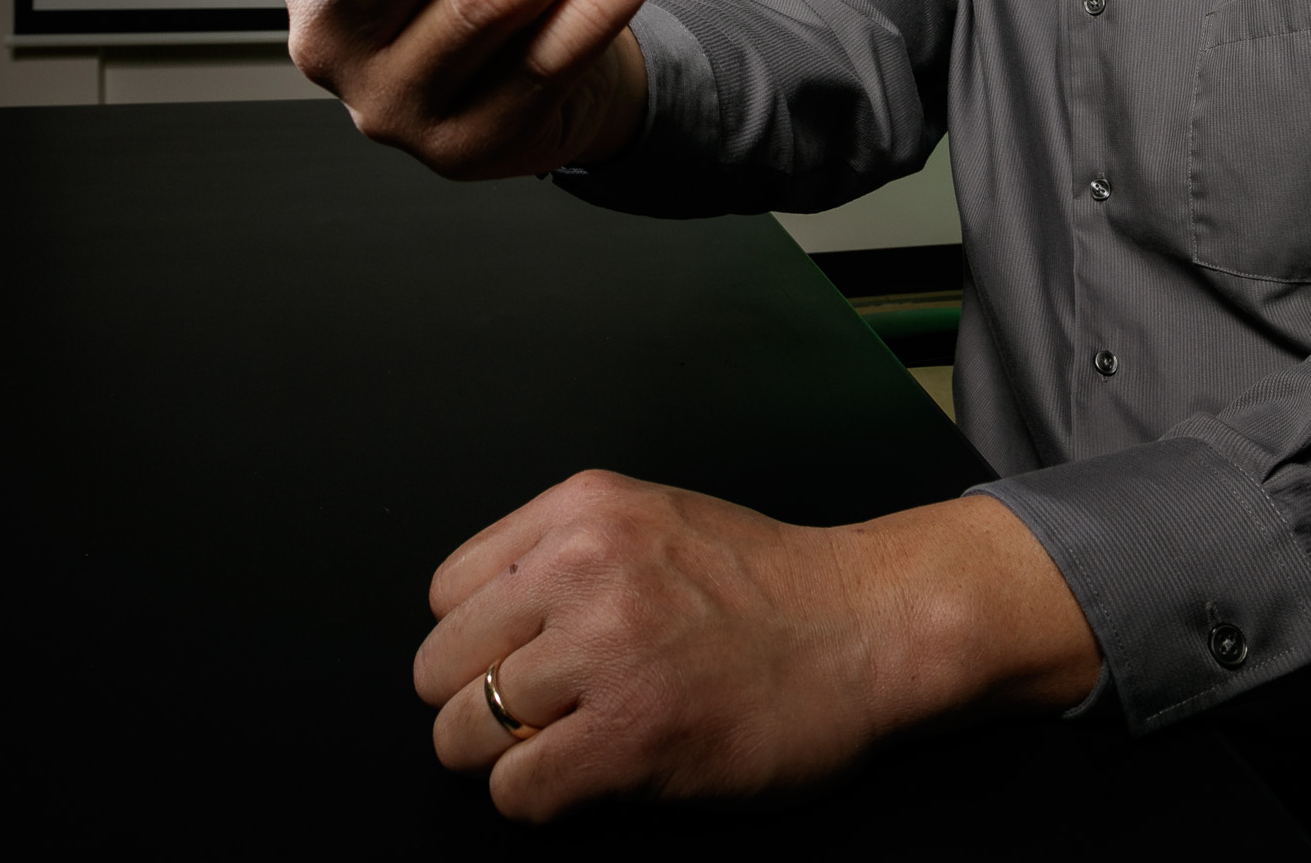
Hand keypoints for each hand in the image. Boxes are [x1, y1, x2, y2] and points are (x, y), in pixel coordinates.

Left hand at [410, 472, 1101, 822]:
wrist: (872, 627)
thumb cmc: (771, 587)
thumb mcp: (654, 522)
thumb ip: (563, 554)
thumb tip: (479, 626)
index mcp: (581, 510)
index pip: (446, 592)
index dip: (478, 639)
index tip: (524, 660)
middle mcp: (582, 569)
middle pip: (438, 668)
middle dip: (478, 705)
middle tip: (542, 717)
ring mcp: (607, 652)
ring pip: (464, 735)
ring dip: (509, 758)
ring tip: (571, 749)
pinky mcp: (632, 735)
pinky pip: (517, 791)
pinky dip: (542, 800)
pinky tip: (595, 780)